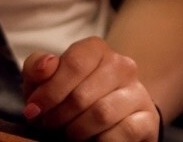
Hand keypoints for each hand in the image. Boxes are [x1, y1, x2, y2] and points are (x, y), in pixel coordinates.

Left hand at [22, 38, 158, 141]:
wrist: (105, 119)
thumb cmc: (68, 96)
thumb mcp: (44, 81)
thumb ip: (37, 68)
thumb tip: (47, 65)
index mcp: (96, 50)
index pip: (74, 63)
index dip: (50, 91)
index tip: (34, 109)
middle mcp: (123, 66)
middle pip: (82, 94)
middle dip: (59, 116)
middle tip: (50, 125)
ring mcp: (138, 92)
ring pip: (102, 114)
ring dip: (77, 130)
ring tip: (68, 133)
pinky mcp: (148, 120)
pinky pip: (121, 133)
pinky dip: (99, 141)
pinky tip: (91, 139)